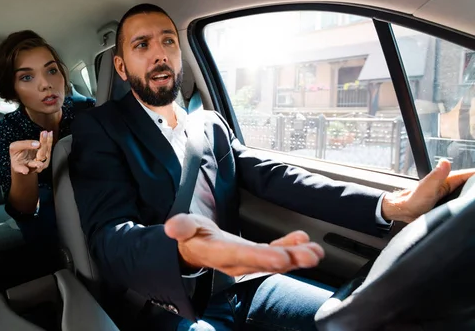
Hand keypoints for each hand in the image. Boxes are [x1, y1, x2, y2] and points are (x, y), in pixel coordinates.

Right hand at [9, 131, 53, 174]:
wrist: (22, 158)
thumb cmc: (16, 153)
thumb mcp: (14, 147)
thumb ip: (24, 145)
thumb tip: (37, 144)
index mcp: (18, 166)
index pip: (20, 168)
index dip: (22, 170)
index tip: (25, 170)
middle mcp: (30, 168)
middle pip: (38, 158)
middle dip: (41, 147)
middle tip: (42, 137)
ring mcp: (40, 165)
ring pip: (45, 154)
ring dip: (47, 143)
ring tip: (46, 133)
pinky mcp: (45, 160)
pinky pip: (48, 150)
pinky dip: (49, 141)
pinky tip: (49, 134)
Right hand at [164, 213, 323, 276]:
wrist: (194, 249)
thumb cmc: (191, 236)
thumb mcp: (184, 228)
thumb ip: (181, 227)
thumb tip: (172, 227)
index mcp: (220, 253)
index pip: (243, 255)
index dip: (262, 256)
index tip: (282, 257)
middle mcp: (238, 261)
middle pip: (265, 262)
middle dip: (290, 259)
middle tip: (311, 256)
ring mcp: (250, 260)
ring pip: (276, 260)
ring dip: (297, 256)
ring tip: (316, 252)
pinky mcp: (257, 255)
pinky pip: (276, 252)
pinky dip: (291, 246)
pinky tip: (303, 239)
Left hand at [382, 159, 474, 222]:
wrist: (404, 211)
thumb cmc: (412, 200)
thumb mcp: (427, 188)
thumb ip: (436, 176)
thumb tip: (445, 162)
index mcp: (446, 180)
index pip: (467, 175)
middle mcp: (448, 186)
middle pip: (468, 183)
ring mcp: (447, 195)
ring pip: (464, 191)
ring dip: (470, 192)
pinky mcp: (446, 203)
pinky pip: (459, 200)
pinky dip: (464, 200)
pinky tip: (469, 205)